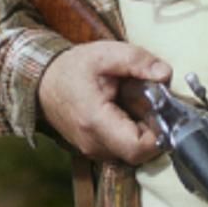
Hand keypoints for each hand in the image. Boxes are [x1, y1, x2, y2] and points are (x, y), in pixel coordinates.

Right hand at [40, 41, 171, 163]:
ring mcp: (92, 150)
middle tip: (146, 101)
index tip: (160, 110)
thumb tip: (165, 74)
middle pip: (140, 152)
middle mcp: (93, 143)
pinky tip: (124, 111)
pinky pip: (122, 149)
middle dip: (153, 128)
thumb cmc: (73, 68)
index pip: (138, 148)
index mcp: (95, 121)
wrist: (42, 82)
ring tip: (132, 103)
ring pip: (133, 152)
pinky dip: (131, 132)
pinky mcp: (94, 150)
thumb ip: (138, 61)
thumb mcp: (107, 54)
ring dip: (142, 130)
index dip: (159, 133)